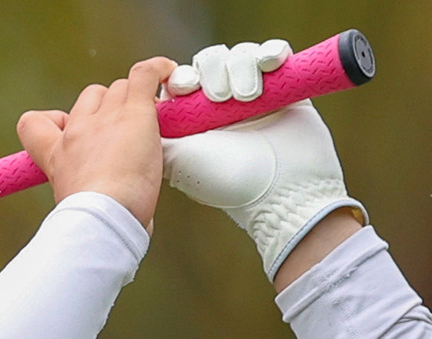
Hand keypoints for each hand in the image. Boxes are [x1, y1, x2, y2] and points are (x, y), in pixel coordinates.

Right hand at [17, 56, 178, 231]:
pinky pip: (143, 74)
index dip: (55, 121)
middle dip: (108, 109)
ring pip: (118, 88)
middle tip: (128, 134)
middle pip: (90, 98)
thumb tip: (138, 222)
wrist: (103, 218)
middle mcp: (76, 131)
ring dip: (134, 100)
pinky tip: (170, 74)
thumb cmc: (97, 226)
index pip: (33, 123)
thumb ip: (101, 205)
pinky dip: (158, 70)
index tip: (71, 131)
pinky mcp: (133, 113)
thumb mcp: (81, 212)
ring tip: (154, 120)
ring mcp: (105, 119)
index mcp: (55, 157)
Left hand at [160, 40, 367, 281]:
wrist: (281, 193)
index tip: (181, 88)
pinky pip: (275, 54)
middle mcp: (223, 105)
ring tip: (244, 96)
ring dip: (239, 67)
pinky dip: (270, 52)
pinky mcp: (286, 88)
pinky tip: (269, 64)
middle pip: (211, 62)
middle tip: (217, 95)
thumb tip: (145, 107)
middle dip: (210, 71)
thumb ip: (158, 131)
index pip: (183, 80)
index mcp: (195, 119)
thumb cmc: (227, 181)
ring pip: (241, 55)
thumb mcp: (179, 158)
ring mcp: (256, 95)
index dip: (181, 77)